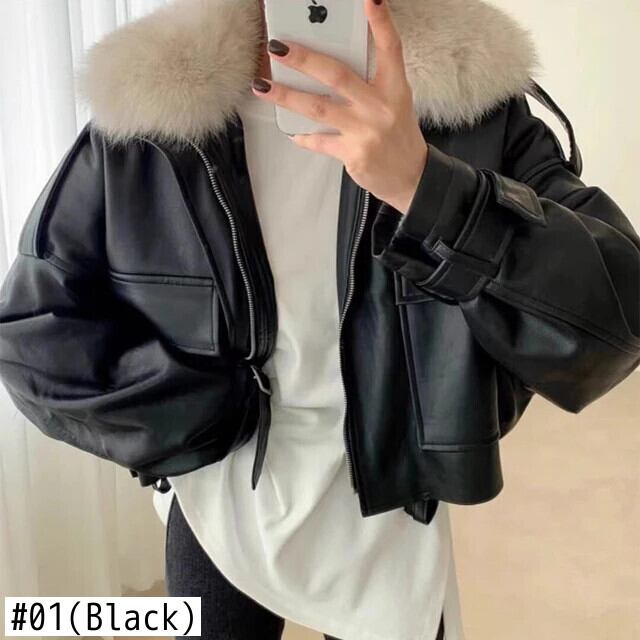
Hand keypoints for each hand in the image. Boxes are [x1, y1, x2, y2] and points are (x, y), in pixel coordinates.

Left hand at [251, 0, 427, 214]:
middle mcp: (380, 107)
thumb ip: (369, 84)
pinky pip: (320, 141)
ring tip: (262, 86)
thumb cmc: (397, 136)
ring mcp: (366, 131)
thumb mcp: (394, 103)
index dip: (381, 23)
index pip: (390, 49)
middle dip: (303, 59)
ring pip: (318, 107)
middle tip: (278, 47)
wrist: (410, 178)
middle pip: (337, 75)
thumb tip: (327, 69)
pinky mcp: (353, 154)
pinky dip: (303, 136)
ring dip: (286, 96)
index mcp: (395, 89)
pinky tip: (292, 131)